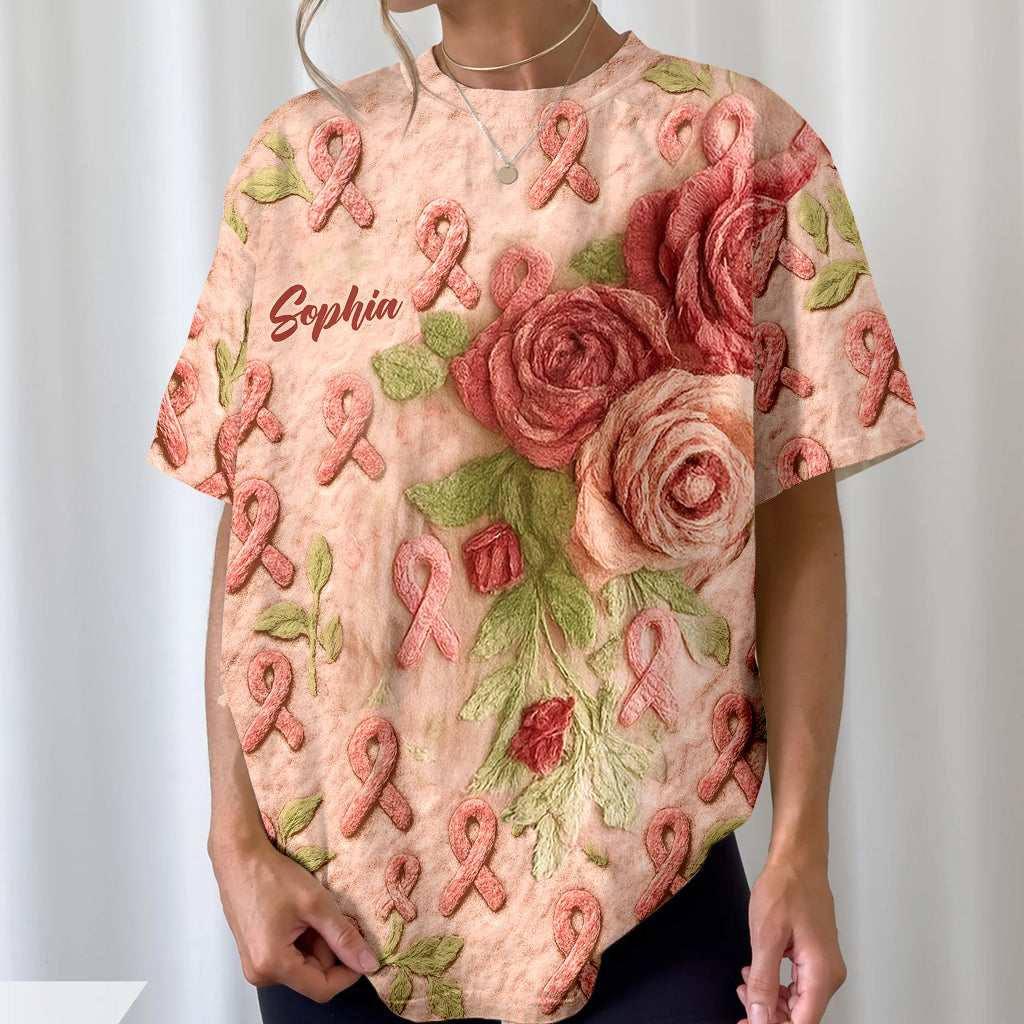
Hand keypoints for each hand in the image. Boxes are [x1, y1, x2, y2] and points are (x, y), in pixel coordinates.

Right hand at [210, 831, 380, 1003]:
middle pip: (312, 976)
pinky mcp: (254, 954)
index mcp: (273, 965)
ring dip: (315, 943)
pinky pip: (288, 957)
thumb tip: (368, 963)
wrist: (239, 858)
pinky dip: (301, 940)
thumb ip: (344, 937)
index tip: (362, 952)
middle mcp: (260, 973)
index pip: (322, 989)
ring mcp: (255, 964)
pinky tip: (297, 915)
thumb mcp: (316, 904)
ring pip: (302, 966)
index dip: (348, 973)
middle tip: (327, 916)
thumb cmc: (271, 876)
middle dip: (329, 949)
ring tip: (308, 912)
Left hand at [735, 855, 846, 1023]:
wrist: (797, 860)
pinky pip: (797, 984)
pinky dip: (775, 984)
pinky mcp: (816, 957)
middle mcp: (828, 974)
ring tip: (745, 984)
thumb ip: (763, 981)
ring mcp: (824, 966)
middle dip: (769, 1014)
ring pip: (797, 1001)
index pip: (802, 1022)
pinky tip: (756, 972)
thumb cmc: (786, 887)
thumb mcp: (765, 936)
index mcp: (821, 973)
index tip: (747, 1023)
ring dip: (769, 999)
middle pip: (800, 1015)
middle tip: (742, 1003)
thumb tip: (759, 1016)